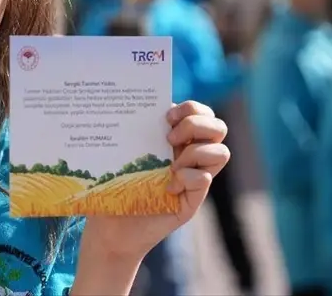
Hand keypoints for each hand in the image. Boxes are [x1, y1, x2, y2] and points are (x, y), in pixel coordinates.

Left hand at [81, 101, 229, 261]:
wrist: (110, 226)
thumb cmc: (113, 185)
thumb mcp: (124, 152)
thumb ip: (137, 130)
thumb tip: (142, 104)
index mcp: (176, 139)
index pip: (202, 113)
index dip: (191, 108)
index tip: (165, 116)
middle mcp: (190, 156)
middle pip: (219, 127)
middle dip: (196, 125)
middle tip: (169, 138)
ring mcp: (194, 178)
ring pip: (221, 152)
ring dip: (195, 152)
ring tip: (171, 165)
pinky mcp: (192, 201)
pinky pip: (204, 179)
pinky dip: (187, 177)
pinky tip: (167, 187)